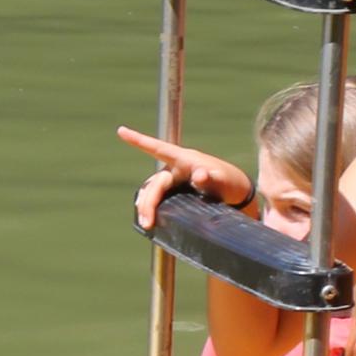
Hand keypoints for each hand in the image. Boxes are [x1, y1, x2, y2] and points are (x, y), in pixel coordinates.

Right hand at [118, 127, 250, 232]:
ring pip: (152, 191)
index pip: (158, 148)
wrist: (234, 196)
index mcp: (184, 160)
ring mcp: (172, 183)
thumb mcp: (223, 180)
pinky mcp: (173, 195)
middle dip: (148, 201)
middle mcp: (174, 170)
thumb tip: (199, 175)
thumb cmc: (228, 182)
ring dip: (146, 206)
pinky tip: (148, 220)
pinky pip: (157, 199)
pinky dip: (150, 208)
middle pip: (154, 183)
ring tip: (147, 223)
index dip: (139, 140)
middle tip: (147, 221)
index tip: (121, 131)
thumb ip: (212, 178)